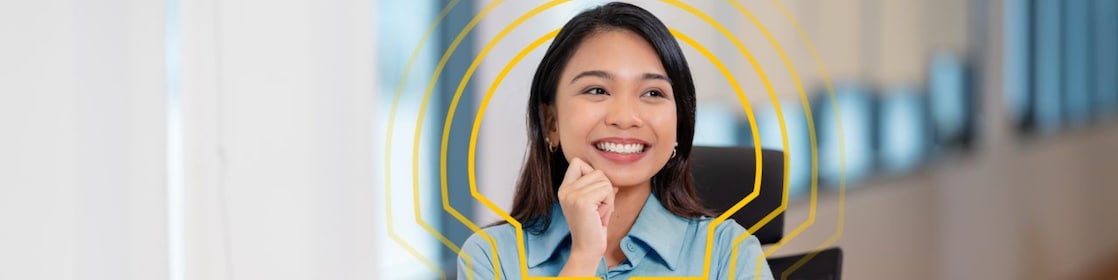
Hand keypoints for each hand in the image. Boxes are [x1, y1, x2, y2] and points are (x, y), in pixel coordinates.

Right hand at [557, 158, 616, 275]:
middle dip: (605, 189)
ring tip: (599, 213)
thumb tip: (613, 180)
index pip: (578, 162)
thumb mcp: (593, 203)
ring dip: (608, 198)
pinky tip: (601, 216)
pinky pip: (607, 190)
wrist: (587, 249)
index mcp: (564, 189)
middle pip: (597, 171)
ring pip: (604, 181)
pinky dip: (610, 203)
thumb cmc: (593, 227)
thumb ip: (597, 187)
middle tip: (599, 208)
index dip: (592, 173)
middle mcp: (565, 190)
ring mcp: (572, 195)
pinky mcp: (582, 201)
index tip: (595, 193)